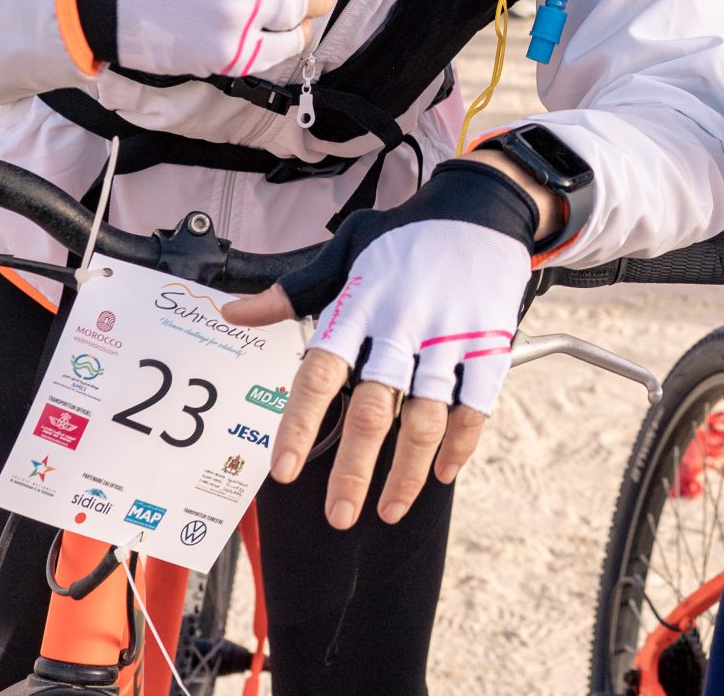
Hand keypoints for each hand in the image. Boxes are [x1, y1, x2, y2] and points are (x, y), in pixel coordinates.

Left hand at [218, 161, 539, 526]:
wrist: (483, 207)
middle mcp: (402, 327)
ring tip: (389, 510)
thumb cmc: (406, 233)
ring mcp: (449, 339)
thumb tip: (234, 314)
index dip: (299, 425)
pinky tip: (441, 473)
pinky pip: (474, 407)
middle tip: (338, 515)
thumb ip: (293, 292)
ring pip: (424, 420)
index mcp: (360, 305)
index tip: (282, 471)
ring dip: (405, 473)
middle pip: (373, 411)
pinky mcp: (489, 346)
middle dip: (354, 471)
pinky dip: (459, 445)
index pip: (320, 373)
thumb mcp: (345, 250)